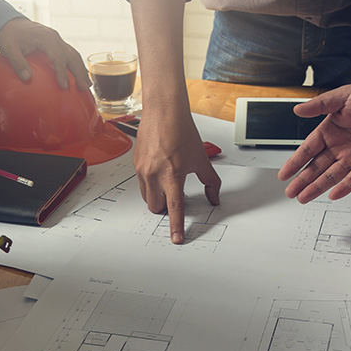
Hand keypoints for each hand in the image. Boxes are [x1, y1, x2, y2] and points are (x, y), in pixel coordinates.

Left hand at [0, 17, 89, 89]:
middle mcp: (54, 37)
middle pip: (71, 55)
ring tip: (87, 85)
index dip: (62, 71)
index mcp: (45, 37)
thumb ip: (17, 62)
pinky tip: (79, 77)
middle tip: (84, 88)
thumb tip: (27, 78)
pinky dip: (76, 66)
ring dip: (81, 70)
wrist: (9, 22)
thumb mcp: (8, 48)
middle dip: (79, 72)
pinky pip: (69, 54)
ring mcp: (57, 39)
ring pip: (73, 54)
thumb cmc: (8, 35)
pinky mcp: (57, 43)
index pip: (58, 55)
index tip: (64, 86)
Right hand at [134, 110, 220, 243]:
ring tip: (167, 183)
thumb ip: (210, 181)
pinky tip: (160, 172)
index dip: (176, 226)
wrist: (164, 112)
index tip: (177, 238)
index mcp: (172, 175)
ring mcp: (142, 170)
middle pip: (156, 208)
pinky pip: (141, 184)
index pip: (174, 208)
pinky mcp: (136, 165)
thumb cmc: (181, 131)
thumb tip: (214, 197)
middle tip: (174, 199)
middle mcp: (154, 174)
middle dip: (164, 209)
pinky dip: (151, 185)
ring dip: (156, 198)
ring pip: (147, 197)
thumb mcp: (201, 159)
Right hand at [277, 84, 350, 201]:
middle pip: (316, 167)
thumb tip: (298, 110)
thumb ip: (319, 105)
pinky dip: (343, 188)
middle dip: (302, 180)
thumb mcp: (343, 96)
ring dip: (316, 187)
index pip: (307, 150)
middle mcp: (339, 147)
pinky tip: (331, 195)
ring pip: (330, 176)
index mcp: (330, 131)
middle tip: (290, 192)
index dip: (295, 162)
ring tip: (303, 197)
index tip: (284, 174)